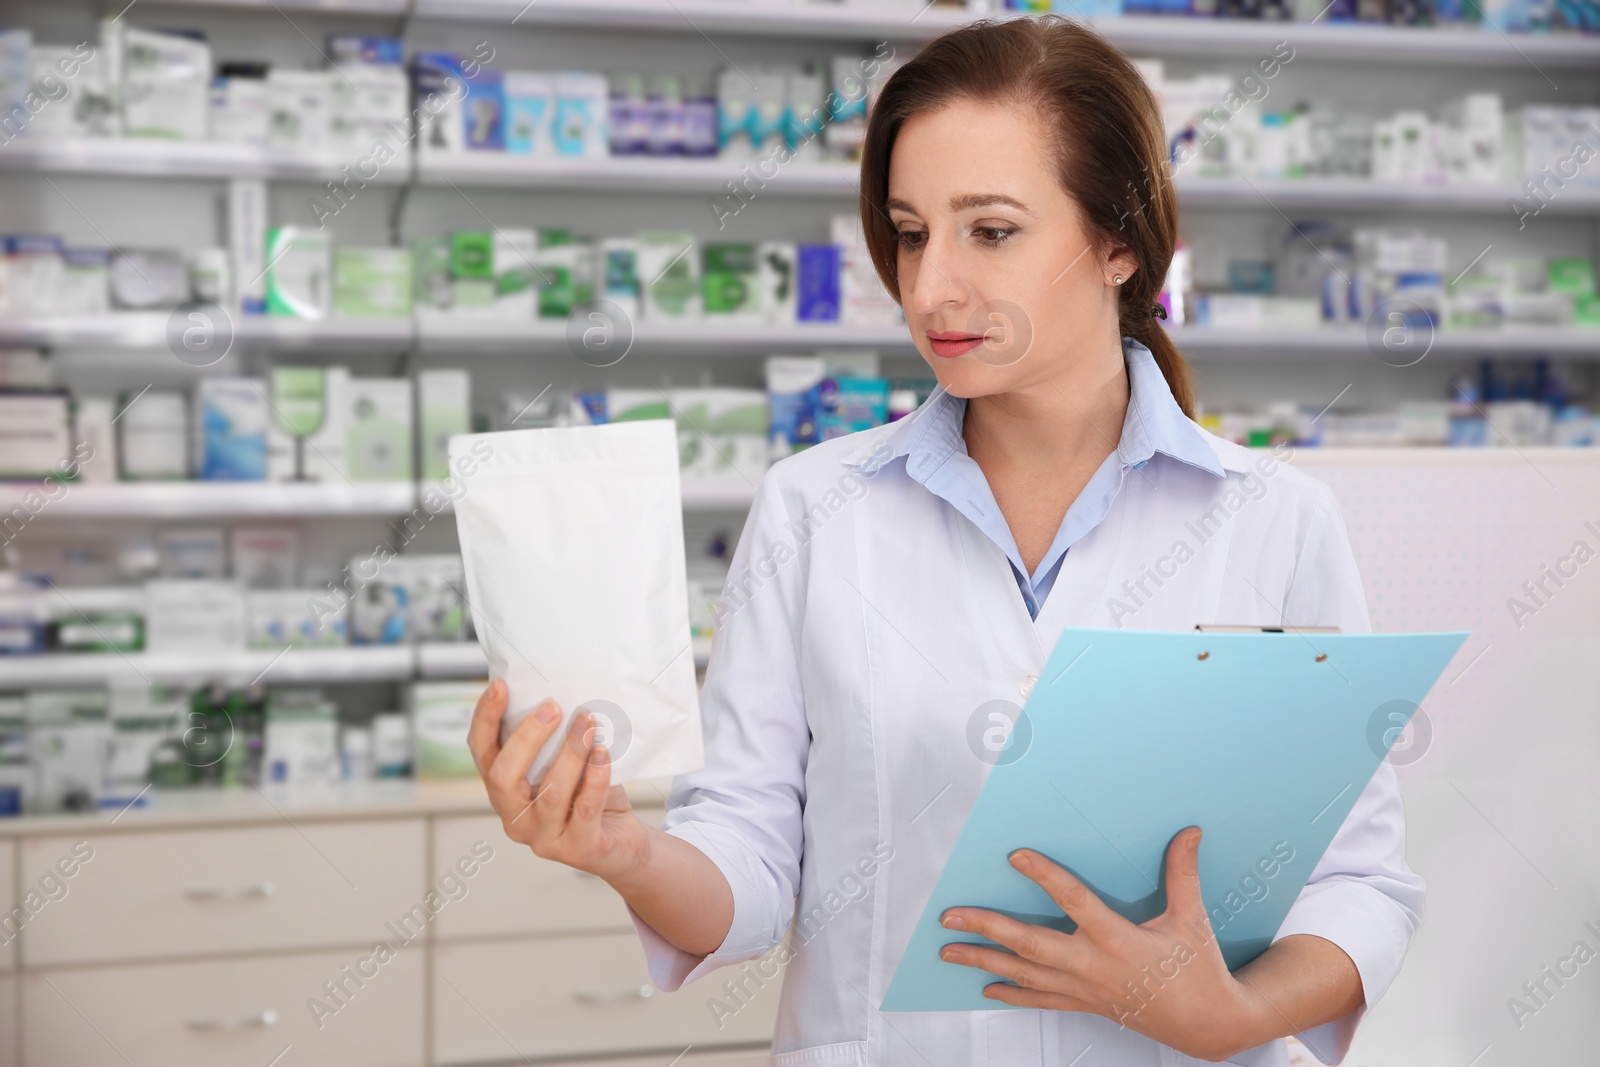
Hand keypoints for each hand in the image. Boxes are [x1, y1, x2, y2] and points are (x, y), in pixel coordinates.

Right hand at [467, 680, 652, 885]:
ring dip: (570, 752)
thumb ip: (552, 742)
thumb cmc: (589, 797)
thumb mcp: (564, 768)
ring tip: (588, 722)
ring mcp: (545, 838)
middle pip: (503, 777)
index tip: (499, 686)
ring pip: (550, 793)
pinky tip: (603, 754)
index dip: (485, 720)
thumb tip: (557, 691)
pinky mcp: (579, 849)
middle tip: (553, 706)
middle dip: (526, 737)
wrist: (623, 844)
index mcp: (505, 793)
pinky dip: (595, 778)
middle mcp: (517, 818)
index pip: (482, 754)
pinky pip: (585, 809)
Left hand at [937, 828, 1265, 1062]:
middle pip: (1031, 945)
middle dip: (987, 929)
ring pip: (1026, 975)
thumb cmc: (1199, 969)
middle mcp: (1094, 965)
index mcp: (1119, 938)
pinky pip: (1042, 1000)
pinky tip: (987, 986)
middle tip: (950, 917)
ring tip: (949, 950)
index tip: (1016, 856)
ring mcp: (1086, 989)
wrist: (1210, 1024)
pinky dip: (1013, 994)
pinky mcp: (1087, 1004)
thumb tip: (1189, 832)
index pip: (1074, 900)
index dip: (1045, 877)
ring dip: (985, 961)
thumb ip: (1182, 873)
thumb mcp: (1192, 918)